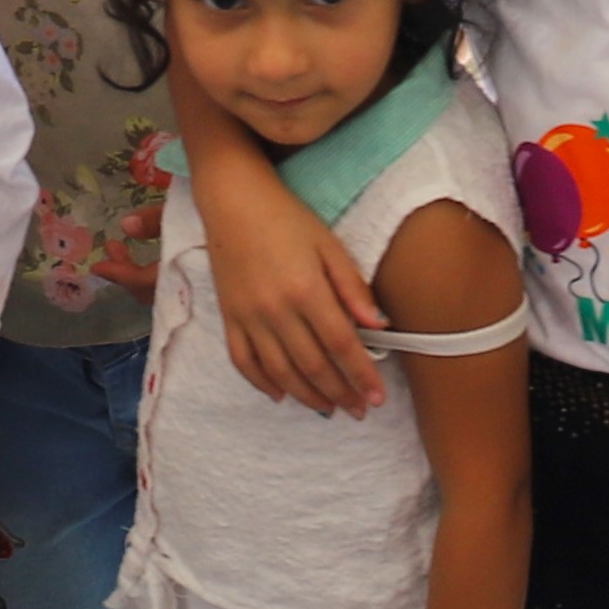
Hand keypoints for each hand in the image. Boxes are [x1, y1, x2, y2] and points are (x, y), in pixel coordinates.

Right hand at [210, 190, 385, 417]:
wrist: (233, 199)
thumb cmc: (286, 218)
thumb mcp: (329, 245)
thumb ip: (353, 287)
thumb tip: (380, 325)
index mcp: (306, 290)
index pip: (341, 344)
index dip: (361, 375)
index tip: (377, 397)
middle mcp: (276, 310)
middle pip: (313, 365)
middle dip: (340, 393)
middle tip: (359, 409)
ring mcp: (248, 316)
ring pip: (280, 371)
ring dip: (307, 396)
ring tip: (330, 408)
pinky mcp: (229, 317)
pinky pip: (243, 361)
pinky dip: (262, 383)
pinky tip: (281, 395)